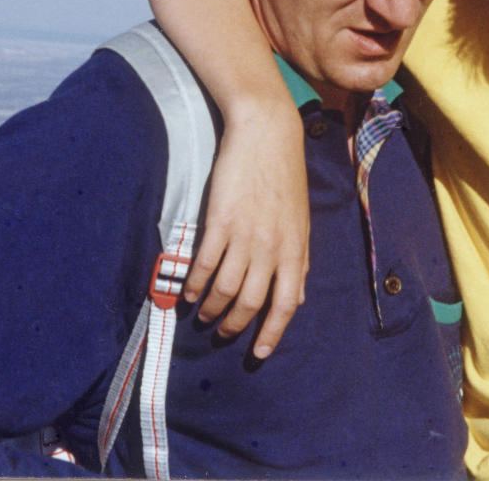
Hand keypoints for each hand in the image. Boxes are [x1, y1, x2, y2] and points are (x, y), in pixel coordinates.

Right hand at [183, 105, 309, 358]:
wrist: (267, 133)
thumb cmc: (285, 175)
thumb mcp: (300, 220)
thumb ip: (298, 259)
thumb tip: (297, 296)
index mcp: (296, 248)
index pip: (286, 303)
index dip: (272, 333)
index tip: (259, 354)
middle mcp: (272, 247)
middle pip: (252, 303)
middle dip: (235, 324)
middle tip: (222, 332)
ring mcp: (245, 235)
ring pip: (226, 288)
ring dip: (212, 308)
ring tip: (203, 313)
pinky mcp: (220, 221)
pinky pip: (205, 265)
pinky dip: (194, 284)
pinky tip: (189, 291)